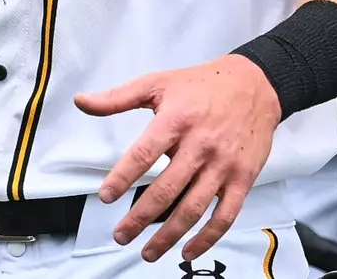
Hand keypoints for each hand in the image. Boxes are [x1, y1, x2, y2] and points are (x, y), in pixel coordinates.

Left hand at [74, 54, 280, 263]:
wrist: (255, 85)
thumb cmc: (202, 84)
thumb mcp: (158, 83)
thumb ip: (118, 98)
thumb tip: (81, 102)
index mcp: (176, 120)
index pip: (143, 155)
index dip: (122, 178)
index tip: (105, 198)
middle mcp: (200, 145)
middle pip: (166, 189)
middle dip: (140, 217)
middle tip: (121, 235)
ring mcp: (223, 165)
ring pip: (193, 208)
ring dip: (168, 235)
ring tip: (147, 252)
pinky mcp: (243, 178)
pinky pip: (225, 216)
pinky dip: (207, 238)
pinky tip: (188, 251)